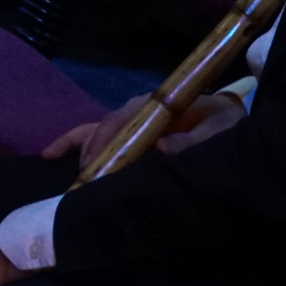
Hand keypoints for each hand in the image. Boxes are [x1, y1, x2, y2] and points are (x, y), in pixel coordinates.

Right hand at [41, 91, 244, 168]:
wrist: (234, 120)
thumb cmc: (229, 124)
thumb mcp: (221, 130)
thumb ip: (194, 139)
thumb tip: (158, 147)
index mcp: (159, 104)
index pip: (125, 119)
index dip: (109, 141)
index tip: (99, 165)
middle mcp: (140, 109)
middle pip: (107, 126)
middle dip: (94, 152)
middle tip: (88, 181)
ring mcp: (134, 119)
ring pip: (97, 130)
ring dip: (83, 151)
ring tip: (78, 177)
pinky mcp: (132, 130)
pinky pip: (97, 133)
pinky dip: (74, 142)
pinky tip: (51, 155)